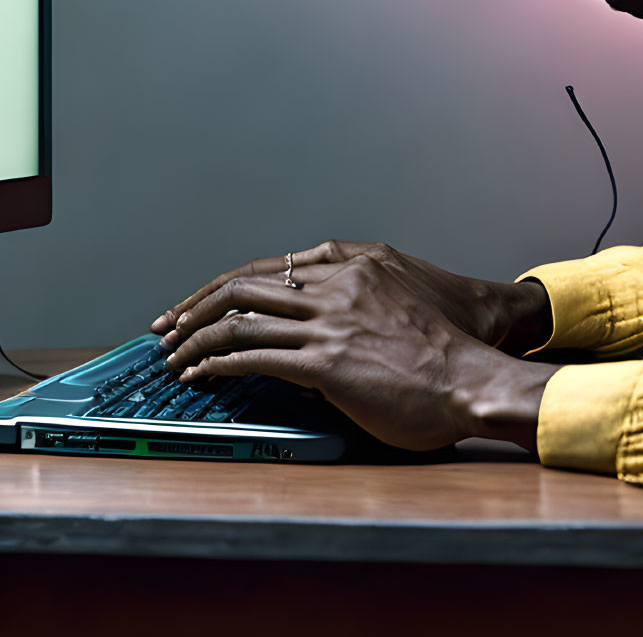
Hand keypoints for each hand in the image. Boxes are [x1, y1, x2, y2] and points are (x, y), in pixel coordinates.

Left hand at [151, 242, 555, 451]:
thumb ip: (366, 303)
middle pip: (246, 284)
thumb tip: (327, 330)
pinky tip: (198, 375)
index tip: (204, 301)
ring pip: (240, 318)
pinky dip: (214, 365)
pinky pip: (252, 358)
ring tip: (172, 356)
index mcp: (360, 264)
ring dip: (195, 337)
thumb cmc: (452, 349)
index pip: (276, 266)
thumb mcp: (412, 301)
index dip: (230, 284)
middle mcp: (341, 284)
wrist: (473, 379)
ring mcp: (331, 321)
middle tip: (168, 326)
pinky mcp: (326, 362)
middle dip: (196, 306)